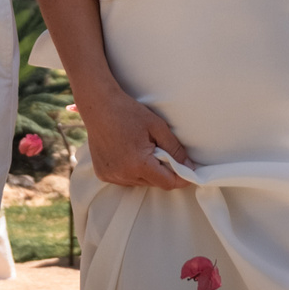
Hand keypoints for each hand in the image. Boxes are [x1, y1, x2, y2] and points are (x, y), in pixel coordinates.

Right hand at [74, 84, 193, 189]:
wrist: (99, 106)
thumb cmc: (129, 112)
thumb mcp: (157, 126)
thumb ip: (175, 149)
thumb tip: (190, 167)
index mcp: (138, 163)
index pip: (167, 183)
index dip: (181, 178)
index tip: (189, 172)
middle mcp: (123, 175)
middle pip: (153, 183)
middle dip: (163, 172)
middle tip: (163, 152)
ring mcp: (111, 176)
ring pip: (139, 182)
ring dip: (146, 172)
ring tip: (143, 149)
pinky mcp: (103, 174)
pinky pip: (125, 179)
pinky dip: (132, 171)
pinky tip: (129, 153)